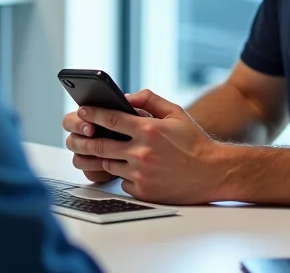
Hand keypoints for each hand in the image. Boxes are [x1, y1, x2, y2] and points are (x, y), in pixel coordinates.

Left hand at [63, 89, 224, 204]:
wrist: (213, 172)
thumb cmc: (194, 141)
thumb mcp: (176, 113)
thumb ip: (149, 100)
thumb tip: (125, 97)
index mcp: (149, 130)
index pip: (110, 119)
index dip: (92, 114)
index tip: (81, 111)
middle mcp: (142, 153)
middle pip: (100, 145)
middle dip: (84, 139)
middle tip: (76, 135)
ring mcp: (141, 174)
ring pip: (108, 164)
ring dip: (104, 157)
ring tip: (102, 151)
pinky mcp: (143, 191)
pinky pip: (122, 181)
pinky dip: (123, 174)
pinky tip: (132, 169)